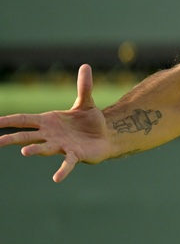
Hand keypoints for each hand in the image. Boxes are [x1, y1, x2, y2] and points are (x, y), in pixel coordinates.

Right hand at [0, 64, 115, 182]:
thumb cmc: (90, 121)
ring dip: (35, 150)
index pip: (24, 120)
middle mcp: (51, 135)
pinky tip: (56, 179)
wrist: (106, 136)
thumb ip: (84, 86)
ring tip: (24, 152)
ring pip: (44, 148)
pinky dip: (62, 170)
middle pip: (28, 136)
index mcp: (48, 121)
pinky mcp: (76, 155)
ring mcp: (62, 146)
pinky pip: (67, 163)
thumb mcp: (86, 102)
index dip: (8, 120)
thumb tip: (86, 65)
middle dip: (12, 138)